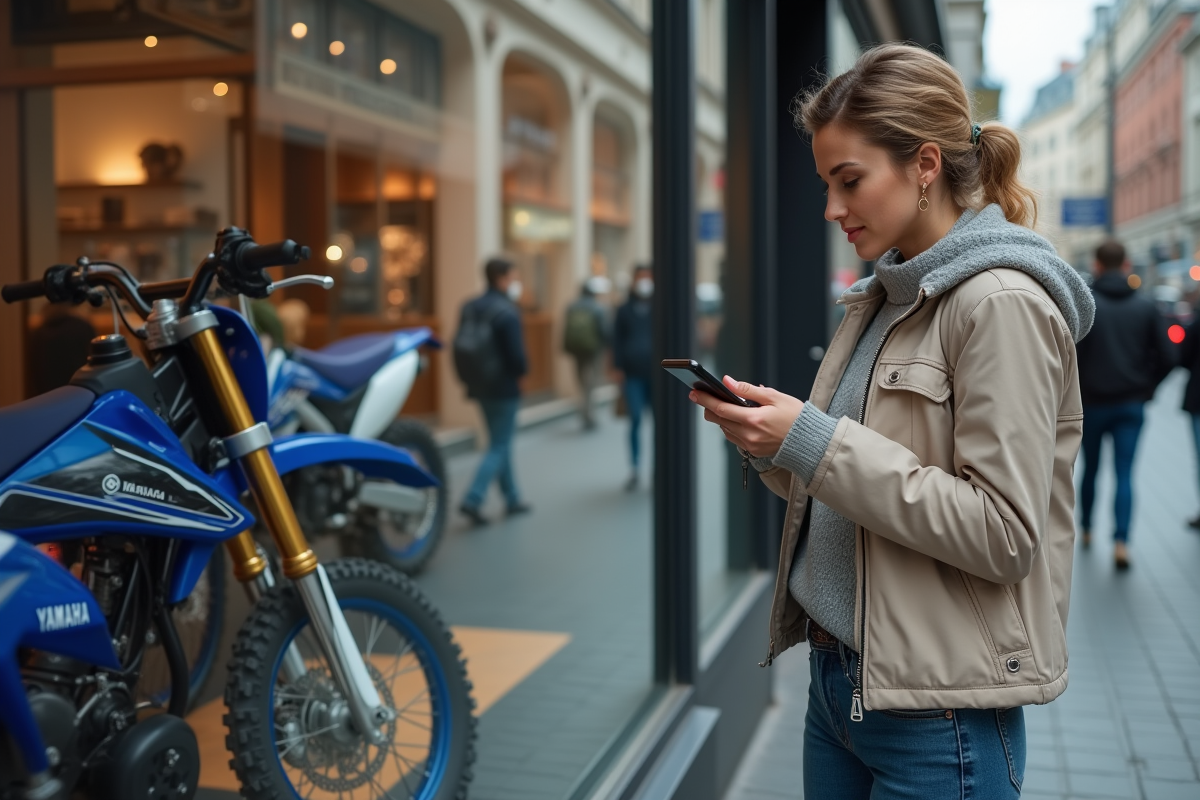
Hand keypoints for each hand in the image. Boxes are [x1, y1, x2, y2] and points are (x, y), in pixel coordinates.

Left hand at [689, 376, 804, 457]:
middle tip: (703, 396)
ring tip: (724, 405)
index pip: (721, 408)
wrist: (810, 441)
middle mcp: (749, 435)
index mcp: (754, 420)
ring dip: (720, 418)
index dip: (705, 400)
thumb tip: (728, 382)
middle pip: (718, 420)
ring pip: (724, 430)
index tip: (694, 393)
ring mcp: (750, 445)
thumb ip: (748, 390)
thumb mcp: (774, 396)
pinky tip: (736, 418)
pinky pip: (734, 438)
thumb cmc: (795, 416)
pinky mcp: (753, 451)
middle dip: (708, 407)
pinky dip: (731, 427)